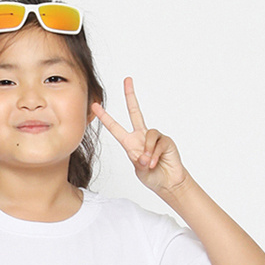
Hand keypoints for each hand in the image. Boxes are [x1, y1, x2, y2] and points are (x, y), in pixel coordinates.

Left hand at [99, 76, 184, 200]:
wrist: (169, 183)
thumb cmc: (153, 177)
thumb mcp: (139, 170)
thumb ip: (138, 162)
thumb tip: (143, 156)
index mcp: (130, 143)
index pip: (115, 127)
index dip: (105, 117)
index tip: (95, 106)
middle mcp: (142, 136)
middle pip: (135, 111)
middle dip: (131, 95)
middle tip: (127, 80)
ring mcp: (155, 137)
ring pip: (149, 134)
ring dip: (147, 151)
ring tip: (148, 163)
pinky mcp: (166, 141)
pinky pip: (158, 143)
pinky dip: (154, 154)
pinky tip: (154, 162)